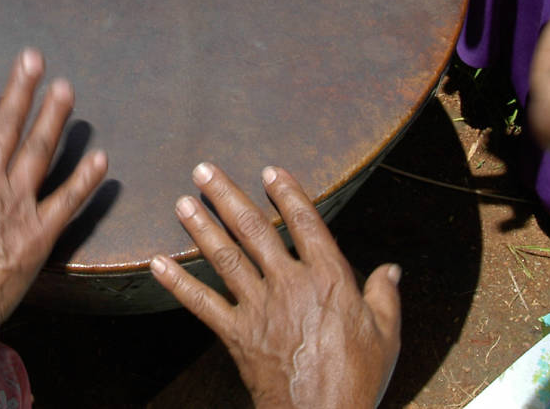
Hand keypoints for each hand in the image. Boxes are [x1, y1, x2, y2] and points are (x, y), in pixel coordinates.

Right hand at [0, 48, 107, 378]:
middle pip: (7, 125)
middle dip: (21, 88)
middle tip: (35, 57)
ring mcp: (15, 206)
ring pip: (40, 151)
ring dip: (54, 118)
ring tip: (66, 88)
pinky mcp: (39, 235)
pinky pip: (67, 200)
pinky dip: (85, 178)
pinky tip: (101, 156)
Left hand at [151, 163, 400, 408]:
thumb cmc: (359, 378)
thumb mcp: (386, 334)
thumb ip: (385, 296)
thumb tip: (391, 269)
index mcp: (329, 278)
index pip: (305, 222)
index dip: (287, 193)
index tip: (269, 171)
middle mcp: (290, 284)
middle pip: (254, 229)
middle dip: (227, 195)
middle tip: (203, 170)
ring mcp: (260, 308)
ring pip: (225, 257)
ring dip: (201, 227)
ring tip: (181, 202)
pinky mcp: (238, 334)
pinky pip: (203, 304)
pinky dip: (179, 284)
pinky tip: (158, 264)